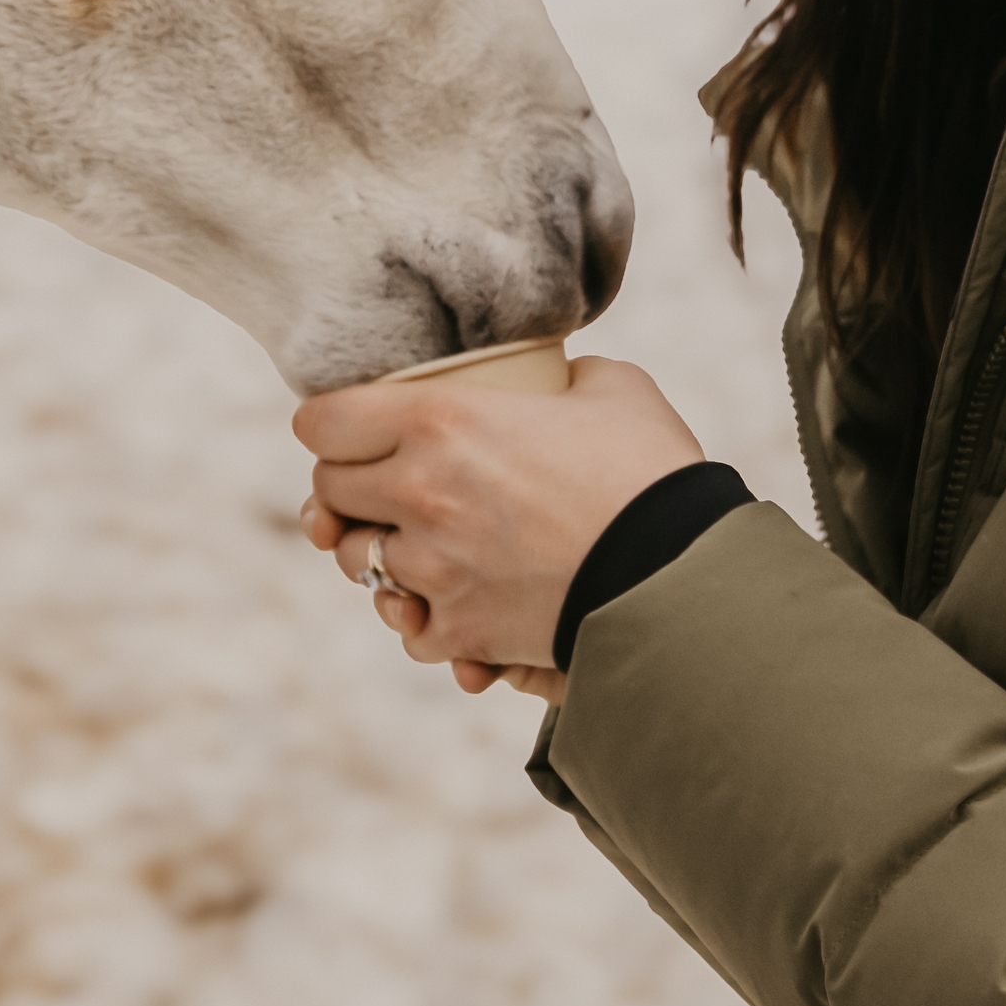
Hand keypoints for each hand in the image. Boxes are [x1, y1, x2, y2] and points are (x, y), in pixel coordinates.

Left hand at [292, 357, 704, 700]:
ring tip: (415, 547)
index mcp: (441, 418)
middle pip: (329, 491)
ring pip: (355, 562)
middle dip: (349, 487)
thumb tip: (557, 383)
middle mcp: (420, 490)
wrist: (683, 572)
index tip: (347, 430)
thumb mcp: (612, 388)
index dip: (330, 423)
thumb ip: (562, 377)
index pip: (322, 421)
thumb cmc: (652, 471)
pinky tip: (454, 603)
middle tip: (381, 487)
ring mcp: (433, 566)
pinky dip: (426, 618)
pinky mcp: (459, 628)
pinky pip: (409, 629)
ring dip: (377, 554)